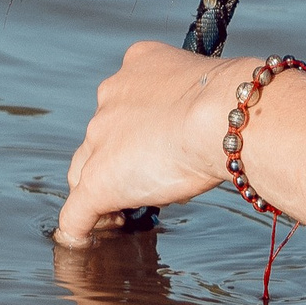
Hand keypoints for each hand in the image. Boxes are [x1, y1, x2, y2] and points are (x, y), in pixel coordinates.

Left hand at [54, 38, 242, 246]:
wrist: (219, 115)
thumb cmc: (229, 104)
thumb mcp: (208, 91)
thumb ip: (193, 106)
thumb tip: (199, 133)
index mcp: (139, 64)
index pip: (126, 100)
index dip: (137, 129)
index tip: (154, 148)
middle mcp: (112, 94)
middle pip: (101, 135)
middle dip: (117, 157)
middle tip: (143, 181)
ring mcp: (100, 136)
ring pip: (84, 168)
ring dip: (100, 186)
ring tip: (120, 214)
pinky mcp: (97, 179)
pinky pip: (76, 211)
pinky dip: (77, 227)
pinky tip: (81, 240)